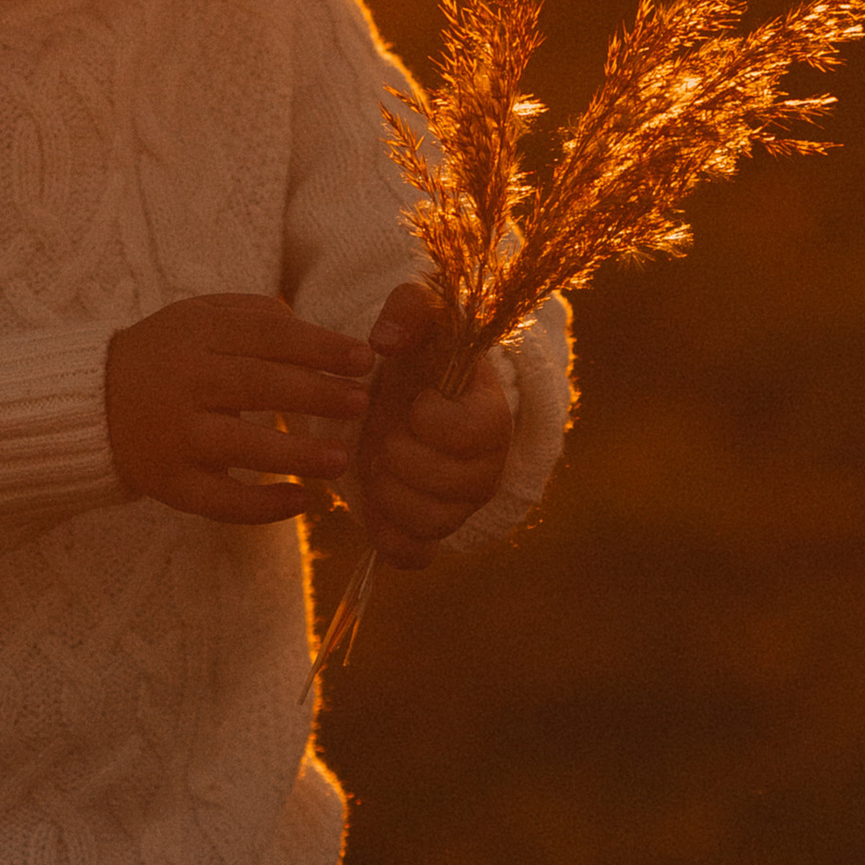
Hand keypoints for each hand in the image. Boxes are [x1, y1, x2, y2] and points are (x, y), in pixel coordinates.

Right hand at [105, 295, 375, 524]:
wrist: (88, 405)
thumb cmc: (162, 356)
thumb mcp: (195, 317)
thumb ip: (251, 314)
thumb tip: (312, 328)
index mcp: (194, 334)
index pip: (265, 336)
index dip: (319, 346)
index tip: (364, 358)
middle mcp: (183, 382)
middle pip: (258, 386)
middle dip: (317, 394)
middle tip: (362, 402)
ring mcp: (174, 436)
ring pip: (242, 447)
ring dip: (297, 454)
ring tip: (343, 458)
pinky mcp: (168, 483)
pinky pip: (220, 501)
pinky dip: (263, 506)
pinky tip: (303, 501)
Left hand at [353, 278, 514, 567]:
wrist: (415, 388)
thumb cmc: (423, 350)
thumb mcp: (420, 315)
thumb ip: (407, 310)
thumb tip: (384, 340)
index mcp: (492, 416)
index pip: (471, 434)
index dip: (431, 419)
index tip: (415, 401)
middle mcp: (487, 468)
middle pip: (447, 487)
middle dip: (400, 456)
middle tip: (389, 433)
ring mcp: (461, 505)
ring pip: (429, 525)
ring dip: (387, 493)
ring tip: (379, 461)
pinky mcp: (433, 531)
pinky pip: (414, 554)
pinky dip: (387, 535)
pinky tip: (373, 504)